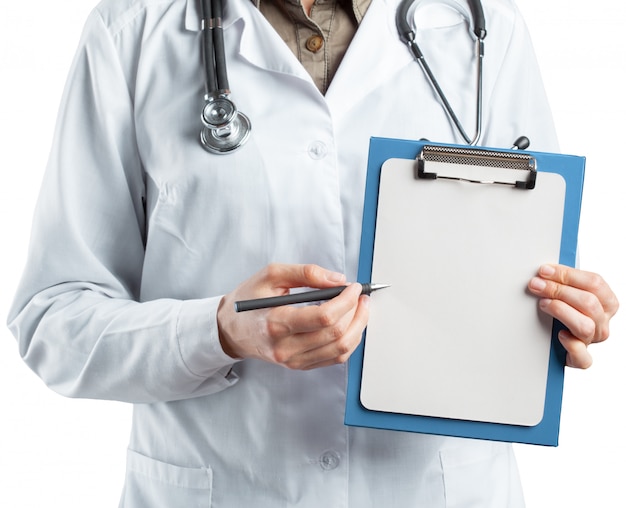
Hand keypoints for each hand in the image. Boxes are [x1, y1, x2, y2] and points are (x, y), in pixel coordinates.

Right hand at [217, 264, 369, 369]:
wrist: (232, 329)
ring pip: (340, 350)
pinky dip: (349, 341)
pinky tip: (349, 324)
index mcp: (276, 322)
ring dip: (357, 327)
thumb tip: (338, 280)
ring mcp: (293, 360)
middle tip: (360, 296)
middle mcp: (285, 347)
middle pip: (335, 335)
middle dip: (355, 312)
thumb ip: (306, 273)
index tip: (353, 288)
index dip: (345, 301)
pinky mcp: (299, 365)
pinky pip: (334, 359)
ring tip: (359, 308)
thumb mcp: (272, 275)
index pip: (323, 318)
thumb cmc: (250, 299)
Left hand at [528, 264, 618, 368]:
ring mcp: (592, 340)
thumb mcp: (565, 292)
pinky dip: (571, 346)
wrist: (553, 340)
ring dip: (561, 311)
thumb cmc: (562, 310)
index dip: (568, 274)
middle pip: (589, 302)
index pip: (594, 283)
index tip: (544, 271)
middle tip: (536, 285)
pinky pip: (583, 357)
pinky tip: (559, 335)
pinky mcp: (580, 359)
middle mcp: (602, 322)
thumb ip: (561, 281)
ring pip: (585, 326)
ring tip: (543, 304)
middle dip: (558, 290)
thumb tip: (545, 270)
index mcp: (605, 301)